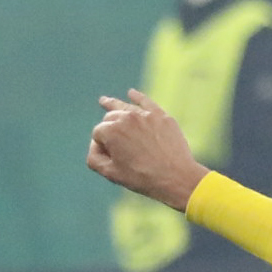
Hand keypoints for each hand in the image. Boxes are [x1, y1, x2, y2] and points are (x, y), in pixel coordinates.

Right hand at [88, 90, 207, 210]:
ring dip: (113, 104)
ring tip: (104, 101)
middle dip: (109, 128)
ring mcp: (145, 115)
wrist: (177, 178)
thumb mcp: (111, 174)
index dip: (102, 146)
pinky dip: (138, 97)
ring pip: (124, 108)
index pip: (98, 134)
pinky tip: (131, 93)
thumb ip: (94, 158)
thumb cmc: (143, 178)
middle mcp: (126, 118)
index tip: (113, 159)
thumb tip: (95, 145)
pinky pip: (146, 102)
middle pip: (110, 119)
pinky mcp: (161, 117)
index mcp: (110, 130)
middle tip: (114, 142)